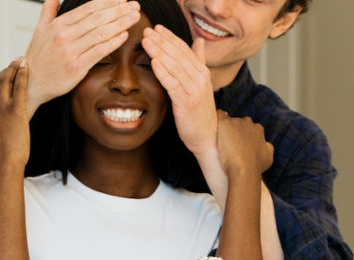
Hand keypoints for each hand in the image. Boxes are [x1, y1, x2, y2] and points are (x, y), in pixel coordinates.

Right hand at [0, 60, 30, 170]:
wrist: (5, 163)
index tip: (3, 78)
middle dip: (5, 71)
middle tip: (13, 63)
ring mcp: (2, 107)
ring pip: (5, 81)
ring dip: (13, 68)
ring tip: (20, 60)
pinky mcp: (16, 110)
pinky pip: (18, 86)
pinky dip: (21, 74)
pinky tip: (26, 66)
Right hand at [24, 0, 140, 112]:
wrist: (30, 83)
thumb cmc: (38, 58)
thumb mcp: (39, 30)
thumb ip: (48, 12)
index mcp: (58, 24)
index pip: (88, 8)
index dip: (108, 2)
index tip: (122, 0)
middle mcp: (64, 35)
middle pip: (97, 18)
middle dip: (118, 11)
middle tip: (134, 6)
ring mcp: (70, 51)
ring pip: (100, 33)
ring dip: (120, 23)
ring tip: (134, 18)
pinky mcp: (76, 67)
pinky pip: (98, 51)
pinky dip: (112, 42)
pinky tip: (124, 36)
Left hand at [142, 26, 216, 156]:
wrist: (207, 136)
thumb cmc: (200, 111)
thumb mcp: (201, 84)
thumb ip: (199, 61)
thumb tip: (199, 41)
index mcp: (202, 72)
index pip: (185, 49)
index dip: (170, 37)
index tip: (156, 28)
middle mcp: (200, 78)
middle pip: (178, 55)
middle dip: (161, 42)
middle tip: (147, 31)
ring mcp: (194, 90)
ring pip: (174, 66)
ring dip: (159, 52)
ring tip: (146, 42)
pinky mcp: (186, 102)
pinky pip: (173, 84)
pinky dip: (163, 72)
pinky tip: (153, 63)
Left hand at [216, 111, 272, 177]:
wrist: (244, 170)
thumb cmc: (255, 167)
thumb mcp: (268, 158)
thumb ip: (267, 148)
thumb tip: (266, 144)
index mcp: (258, 129)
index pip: (248, 128)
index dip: (241, 137)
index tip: (236, 146)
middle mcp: (248, 123)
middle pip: (237, 123)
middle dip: (233, 132)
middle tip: (227, 145)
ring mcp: (236, 122)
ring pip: (227, 121)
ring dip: (223, 129)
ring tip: (218, 142)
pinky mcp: (224, 123)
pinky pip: (218, 115)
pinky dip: (216, 119)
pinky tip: (210, 126)